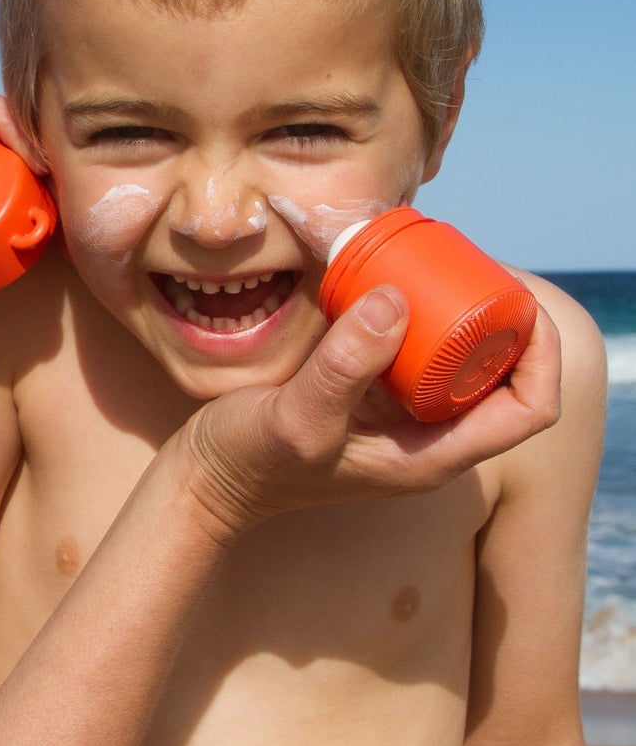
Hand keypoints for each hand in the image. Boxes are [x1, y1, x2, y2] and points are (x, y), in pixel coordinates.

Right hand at [175, 286, 562, 535]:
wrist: (204, 479)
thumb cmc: (252, 462)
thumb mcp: (298, 416)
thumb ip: (345, 365)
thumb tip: (398, 299)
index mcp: (433, 456)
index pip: (528, 408)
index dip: (540, 353)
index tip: (515, 298)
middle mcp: (427, 438)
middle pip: (501, 375)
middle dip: (500, 319)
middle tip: (471, 265)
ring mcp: (398, 418)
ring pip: (459, 360)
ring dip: (458, 313)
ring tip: (440, 265)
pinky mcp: (367, 396)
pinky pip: (412, 351)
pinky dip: (413, 315)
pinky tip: (390, 283)